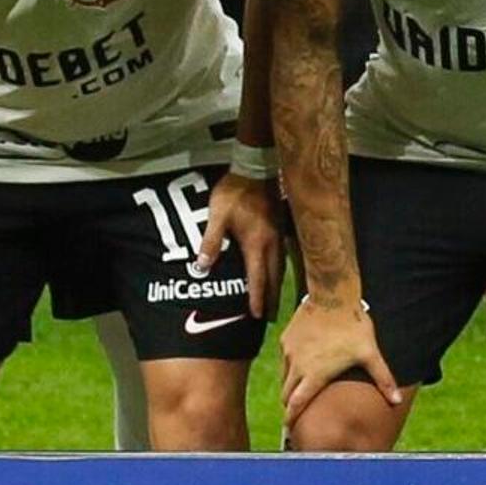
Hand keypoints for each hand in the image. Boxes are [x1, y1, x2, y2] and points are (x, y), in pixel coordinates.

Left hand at [193, 169, 285, 315]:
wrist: (256, 167)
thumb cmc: (235, 191)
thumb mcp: (217, 215)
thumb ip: (211, 241)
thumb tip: (202, 267)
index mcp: (256, 243)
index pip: (258, 277)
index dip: (257, 297)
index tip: (258, 316)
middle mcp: (271, 243)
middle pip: (274, 277)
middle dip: (272, 298)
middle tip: (272, 317)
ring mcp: (278, 234)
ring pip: (281, 267)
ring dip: (278, 286)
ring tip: (277, 301)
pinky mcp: (280, 226)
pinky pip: (283, 255)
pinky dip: (281, 269)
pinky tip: (278, 271)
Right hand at [281, 290, 399, 423]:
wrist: (333, 295)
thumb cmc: (353, 326)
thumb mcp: (370, 354)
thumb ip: (383, 380)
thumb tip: (396, 401)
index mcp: (314, 374)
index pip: (296, 404)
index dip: (291, 418)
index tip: (289, 426)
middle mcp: (297, 365)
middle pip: (286, 393)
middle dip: (290, 403)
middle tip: (296, 409)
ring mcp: (289, 351)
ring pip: (284, 375)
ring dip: (291, 383)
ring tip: (302, 385)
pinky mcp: (286, 337)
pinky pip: (285, 357)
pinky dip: (292, 363)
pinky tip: (304, 358)